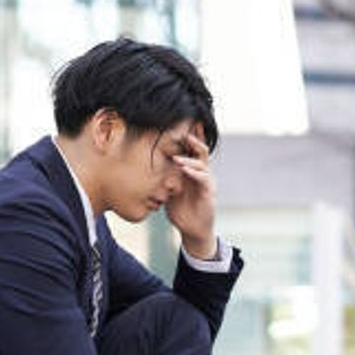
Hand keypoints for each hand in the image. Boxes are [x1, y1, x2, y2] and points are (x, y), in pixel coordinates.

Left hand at [169, 128, 217, 258]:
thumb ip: (163, 177)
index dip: (188, 137)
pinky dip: (194, 173)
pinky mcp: (209, 192)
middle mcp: (202, 173)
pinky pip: (204, 179)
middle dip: (194, 139)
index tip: (180, 124)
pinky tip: (184, 169)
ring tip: (176, 157)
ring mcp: (207, 182)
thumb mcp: (168, 190)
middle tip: (183, 131)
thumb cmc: (180, 210)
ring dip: (189, 158)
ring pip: (202, 163)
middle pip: (201, 151)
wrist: (192, 230)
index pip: (192, 150)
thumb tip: (144, 165)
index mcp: (192, 171)